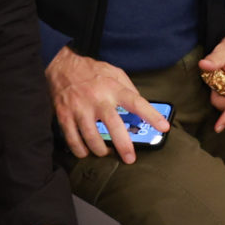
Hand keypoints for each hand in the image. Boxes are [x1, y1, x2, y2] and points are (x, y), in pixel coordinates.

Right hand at [45, 47, 169, 162]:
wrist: (61, 65)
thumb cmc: (90, 71)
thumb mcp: (114, 73)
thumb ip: (128, 88)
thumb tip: (141, 107)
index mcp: (113, 88)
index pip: (136, 102)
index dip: (151, 115)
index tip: (163, 127)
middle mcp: (97, 99)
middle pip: (113, 126)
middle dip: (124, 145)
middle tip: (130, 158)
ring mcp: (79, 108)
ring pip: (92, 137)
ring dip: (100, 151)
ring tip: (105, 153)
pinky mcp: (64, 115)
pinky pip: (72, 139)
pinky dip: (80, 150)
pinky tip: (85, 151)